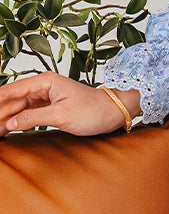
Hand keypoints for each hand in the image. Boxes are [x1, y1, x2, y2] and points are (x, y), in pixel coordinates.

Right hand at [0, 72, 140, 136]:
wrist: (112, 113)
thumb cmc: (93, 110)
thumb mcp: (61, 115)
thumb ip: (33, 118)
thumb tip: (9, 123)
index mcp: (44, 82)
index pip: (11, 91)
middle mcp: (42, 87)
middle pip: (12, 100)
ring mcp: (45, 97)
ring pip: (17, 109)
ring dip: (4, 120)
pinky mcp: (49, 108)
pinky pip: (26, 114)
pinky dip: (15, 123)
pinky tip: (5, 131)